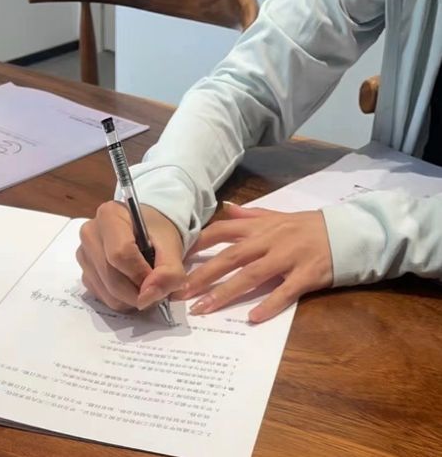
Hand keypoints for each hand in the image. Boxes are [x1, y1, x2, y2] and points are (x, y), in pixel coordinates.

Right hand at [76, 201, 185, 311]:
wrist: (147, 230)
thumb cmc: (157, 232)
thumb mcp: (172, 246)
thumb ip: (169, 271)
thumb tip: (149, 296)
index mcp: (109, 216)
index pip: (121, 255)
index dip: (143, 275)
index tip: (160, 280)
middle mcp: (90, 234)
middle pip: (113, 279)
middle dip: (140, 292)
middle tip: (159, 288)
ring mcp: (84, 255)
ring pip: (109, 294)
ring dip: (133, 299)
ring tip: (147, 285)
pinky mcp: (84, 273)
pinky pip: (104, 299)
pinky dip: (124, 300)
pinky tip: (133, 285)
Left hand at [174, 203, 332, 322]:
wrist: (349, 232)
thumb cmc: (309, 226)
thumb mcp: (277, 215)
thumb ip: (249, 214)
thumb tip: (225, 208)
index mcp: (260, 226)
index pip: (221, 231)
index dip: (197, 244)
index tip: (176, 258)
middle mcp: (269, 240)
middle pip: (229, 257)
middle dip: (202, 275)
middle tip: (180, 292)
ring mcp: (288, 258)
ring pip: (251, 275)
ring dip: (225, 293)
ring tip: (203, 309)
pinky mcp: (306, 275)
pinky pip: (285, 292)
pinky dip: (268, 305)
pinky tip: (252, 318)